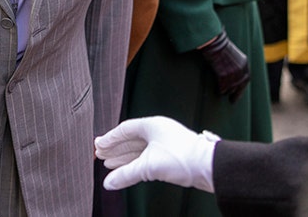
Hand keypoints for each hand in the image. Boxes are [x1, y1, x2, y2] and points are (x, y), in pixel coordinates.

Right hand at [95, 116, 218, 191]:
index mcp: (152, 125)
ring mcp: (165, 143)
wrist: (209, 167)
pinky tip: (127, 170)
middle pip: (130, 139)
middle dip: (115, 149)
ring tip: (110, 165)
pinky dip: (136, 164)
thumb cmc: (182, 158)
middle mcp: (158, 131)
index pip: (125, 129)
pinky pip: (147, 157)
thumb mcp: (149, 166)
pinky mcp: (171, 155)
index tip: (98, 146)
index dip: (110, 139)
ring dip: (124, 157)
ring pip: (139, 149)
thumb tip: (108, 183)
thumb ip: (126, 175)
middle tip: (100, 156)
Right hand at [198, 31, 249, 101]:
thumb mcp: (232, 54)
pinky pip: (222, 87)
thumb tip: (234, 77)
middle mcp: (240, 69)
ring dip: (226, 91)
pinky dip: (219, 90)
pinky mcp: (224, 74)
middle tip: (231, 100)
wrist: (213, 41)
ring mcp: (232, 72)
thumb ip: (236, 65)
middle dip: (235, 94)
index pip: (245, 79)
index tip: (238, 94)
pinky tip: (217, 90)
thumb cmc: (219, 46)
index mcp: (244, 63)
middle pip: (239, 86)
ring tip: (221, 91)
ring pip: (230, 88)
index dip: (242, 88)